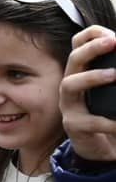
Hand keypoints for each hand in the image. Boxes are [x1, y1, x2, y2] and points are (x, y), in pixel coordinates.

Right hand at [62, 25, 115, 164]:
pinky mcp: (74, 126)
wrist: (99, 147)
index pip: (77, 45)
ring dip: (92, 77)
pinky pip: (89, 121)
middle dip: (92, 48)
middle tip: (113, 42)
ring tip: (114, 75)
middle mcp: (71, 85)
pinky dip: (107, 120)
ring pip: (70, 85)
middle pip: (74, 60)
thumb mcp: (110, 89)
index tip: (112, 35)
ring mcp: (69, 105)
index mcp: (81, 72)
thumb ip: (113, 73)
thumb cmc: (105, 113)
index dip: (91, 36)